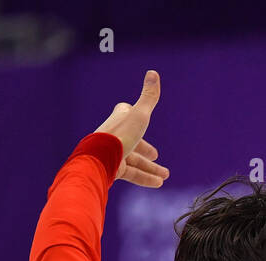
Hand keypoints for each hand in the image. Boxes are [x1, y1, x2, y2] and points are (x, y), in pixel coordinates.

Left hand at [92, 70, 168, 187]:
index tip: (142, 118)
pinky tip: (158, 183)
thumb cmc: (120, 135)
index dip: (135, 116)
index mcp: (119, 120)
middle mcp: (115, 136)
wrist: (100, 159)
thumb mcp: (139, 115)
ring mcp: (113, 153)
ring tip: (165, 177)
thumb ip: (149, 98)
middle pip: (133, 141)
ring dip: (151, 168)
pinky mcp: (113, 169)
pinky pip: (131, 174)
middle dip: (146, 150)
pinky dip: (145, 178)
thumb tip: (154, 73)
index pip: (126, 114)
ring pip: (134, 161)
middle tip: (156, 156)